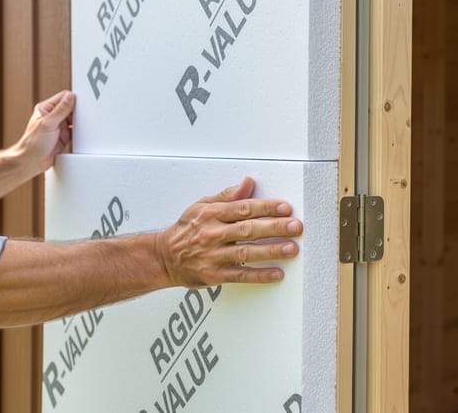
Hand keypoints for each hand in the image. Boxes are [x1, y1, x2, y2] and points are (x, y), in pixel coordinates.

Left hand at [14, 90, 75, 174]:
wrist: (31, 161)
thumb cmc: (33, 143)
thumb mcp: (48, 123)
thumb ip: (60, 110)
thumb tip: (70, 97)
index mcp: (45, 109)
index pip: (63, 97)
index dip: (73, 99)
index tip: (81, 104)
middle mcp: (52, 116)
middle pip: (71, 108)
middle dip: (78, 112)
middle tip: (82, 116)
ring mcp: (58, 126)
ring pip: (74, 120)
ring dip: (78, 122)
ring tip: (81, 126)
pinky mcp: (63, 136)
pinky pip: (75, 131)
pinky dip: (79, 132)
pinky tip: (80, 134)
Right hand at [155, 177, 301, 286]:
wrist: (162, 258)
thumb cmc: (185, 230)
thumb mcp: (201, 206)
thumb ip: (226, 196)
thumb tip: (247, 183)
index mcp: (211, 215)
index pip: (244, 208)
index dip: (266, 207)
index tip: (285, 208)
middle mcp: (212, 234)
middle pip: (248, 229)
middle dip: (274, 227)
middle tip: (295, 226)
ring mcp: (213, 256)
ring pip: (246, 252)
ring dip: (271, 250)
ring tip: (291, 248)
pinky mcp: (214, 275)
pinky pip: (240, 275)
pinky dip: (259, 275)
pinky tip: (276, 273)